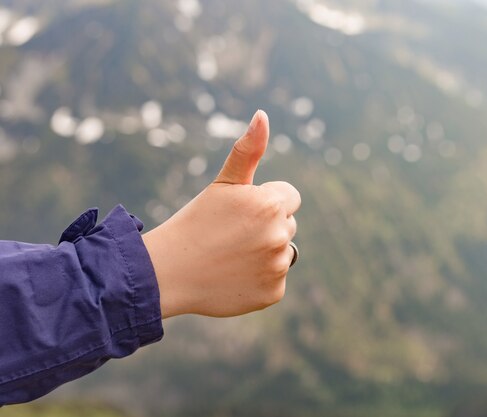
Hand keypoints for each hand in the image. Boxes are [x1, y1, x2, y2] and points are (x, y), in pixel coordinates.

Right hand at [142, 110, 300, 318]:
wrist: (168, 273)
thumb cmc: (195, 221)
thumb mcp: (222, 183)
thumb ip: (248, 150)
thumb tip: (263, 115)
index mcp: (271, 205)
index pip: (290, 197)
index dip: (265, 201)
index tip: (241, 211)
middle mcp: (280, 236)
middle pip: (287, 224)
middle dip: (266, 226)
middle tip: (231, 234)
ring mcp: (277, 267)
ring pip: (283, 252)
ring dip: (265, 252)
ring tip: (231, 255)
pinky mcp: (273, 293)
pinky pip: (275, 279)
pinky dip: (259, 278)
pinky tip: (234, 276)